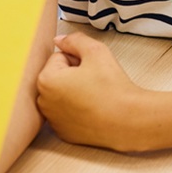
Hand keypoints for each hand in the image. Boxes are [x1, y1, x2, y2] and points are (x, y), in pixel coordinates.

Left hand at [36, 33, 141, 150]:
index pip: (59, 57)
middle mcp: (44, 102)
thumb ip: (75, 40)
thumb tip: (60, 40)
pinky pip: (67, 114)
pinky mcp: (64, 133)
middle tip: (94, 81)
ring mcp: (53, 120)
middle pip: (57, 76)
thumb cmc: (112, 87)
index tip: (91, 68)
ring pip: (62, 95)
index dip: (78, 59)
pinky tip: (93, 110)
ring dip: (74, 92)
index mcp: (46, 80)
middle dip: (72, 75)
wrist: (128, 120)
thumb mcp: (96, 51)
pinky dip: (77, 110)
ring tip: (94, 95)